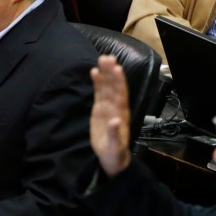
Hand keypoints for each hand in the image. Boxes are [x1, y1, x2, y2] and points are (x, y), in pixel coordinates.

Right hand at [89, 55, 131, 176]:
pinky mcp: (100, 110)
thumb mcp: (115, 147)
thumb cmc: (114, 154)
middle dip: (111, 72)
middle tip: (107, 57)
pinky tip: (94, 71)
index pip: (120, 94)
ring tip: (102, 58)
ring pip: (107, 87)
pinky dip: (98, 82)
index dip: (119, 81)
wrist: (111, 158)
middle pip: (114, 87)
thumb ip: (115, 134)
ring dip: (105, 73)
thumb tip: (116, 120)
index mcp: (121, 115)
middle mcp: (116, 108)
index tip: (116, 68)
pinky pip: (100, 93)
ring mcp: (108, 108)